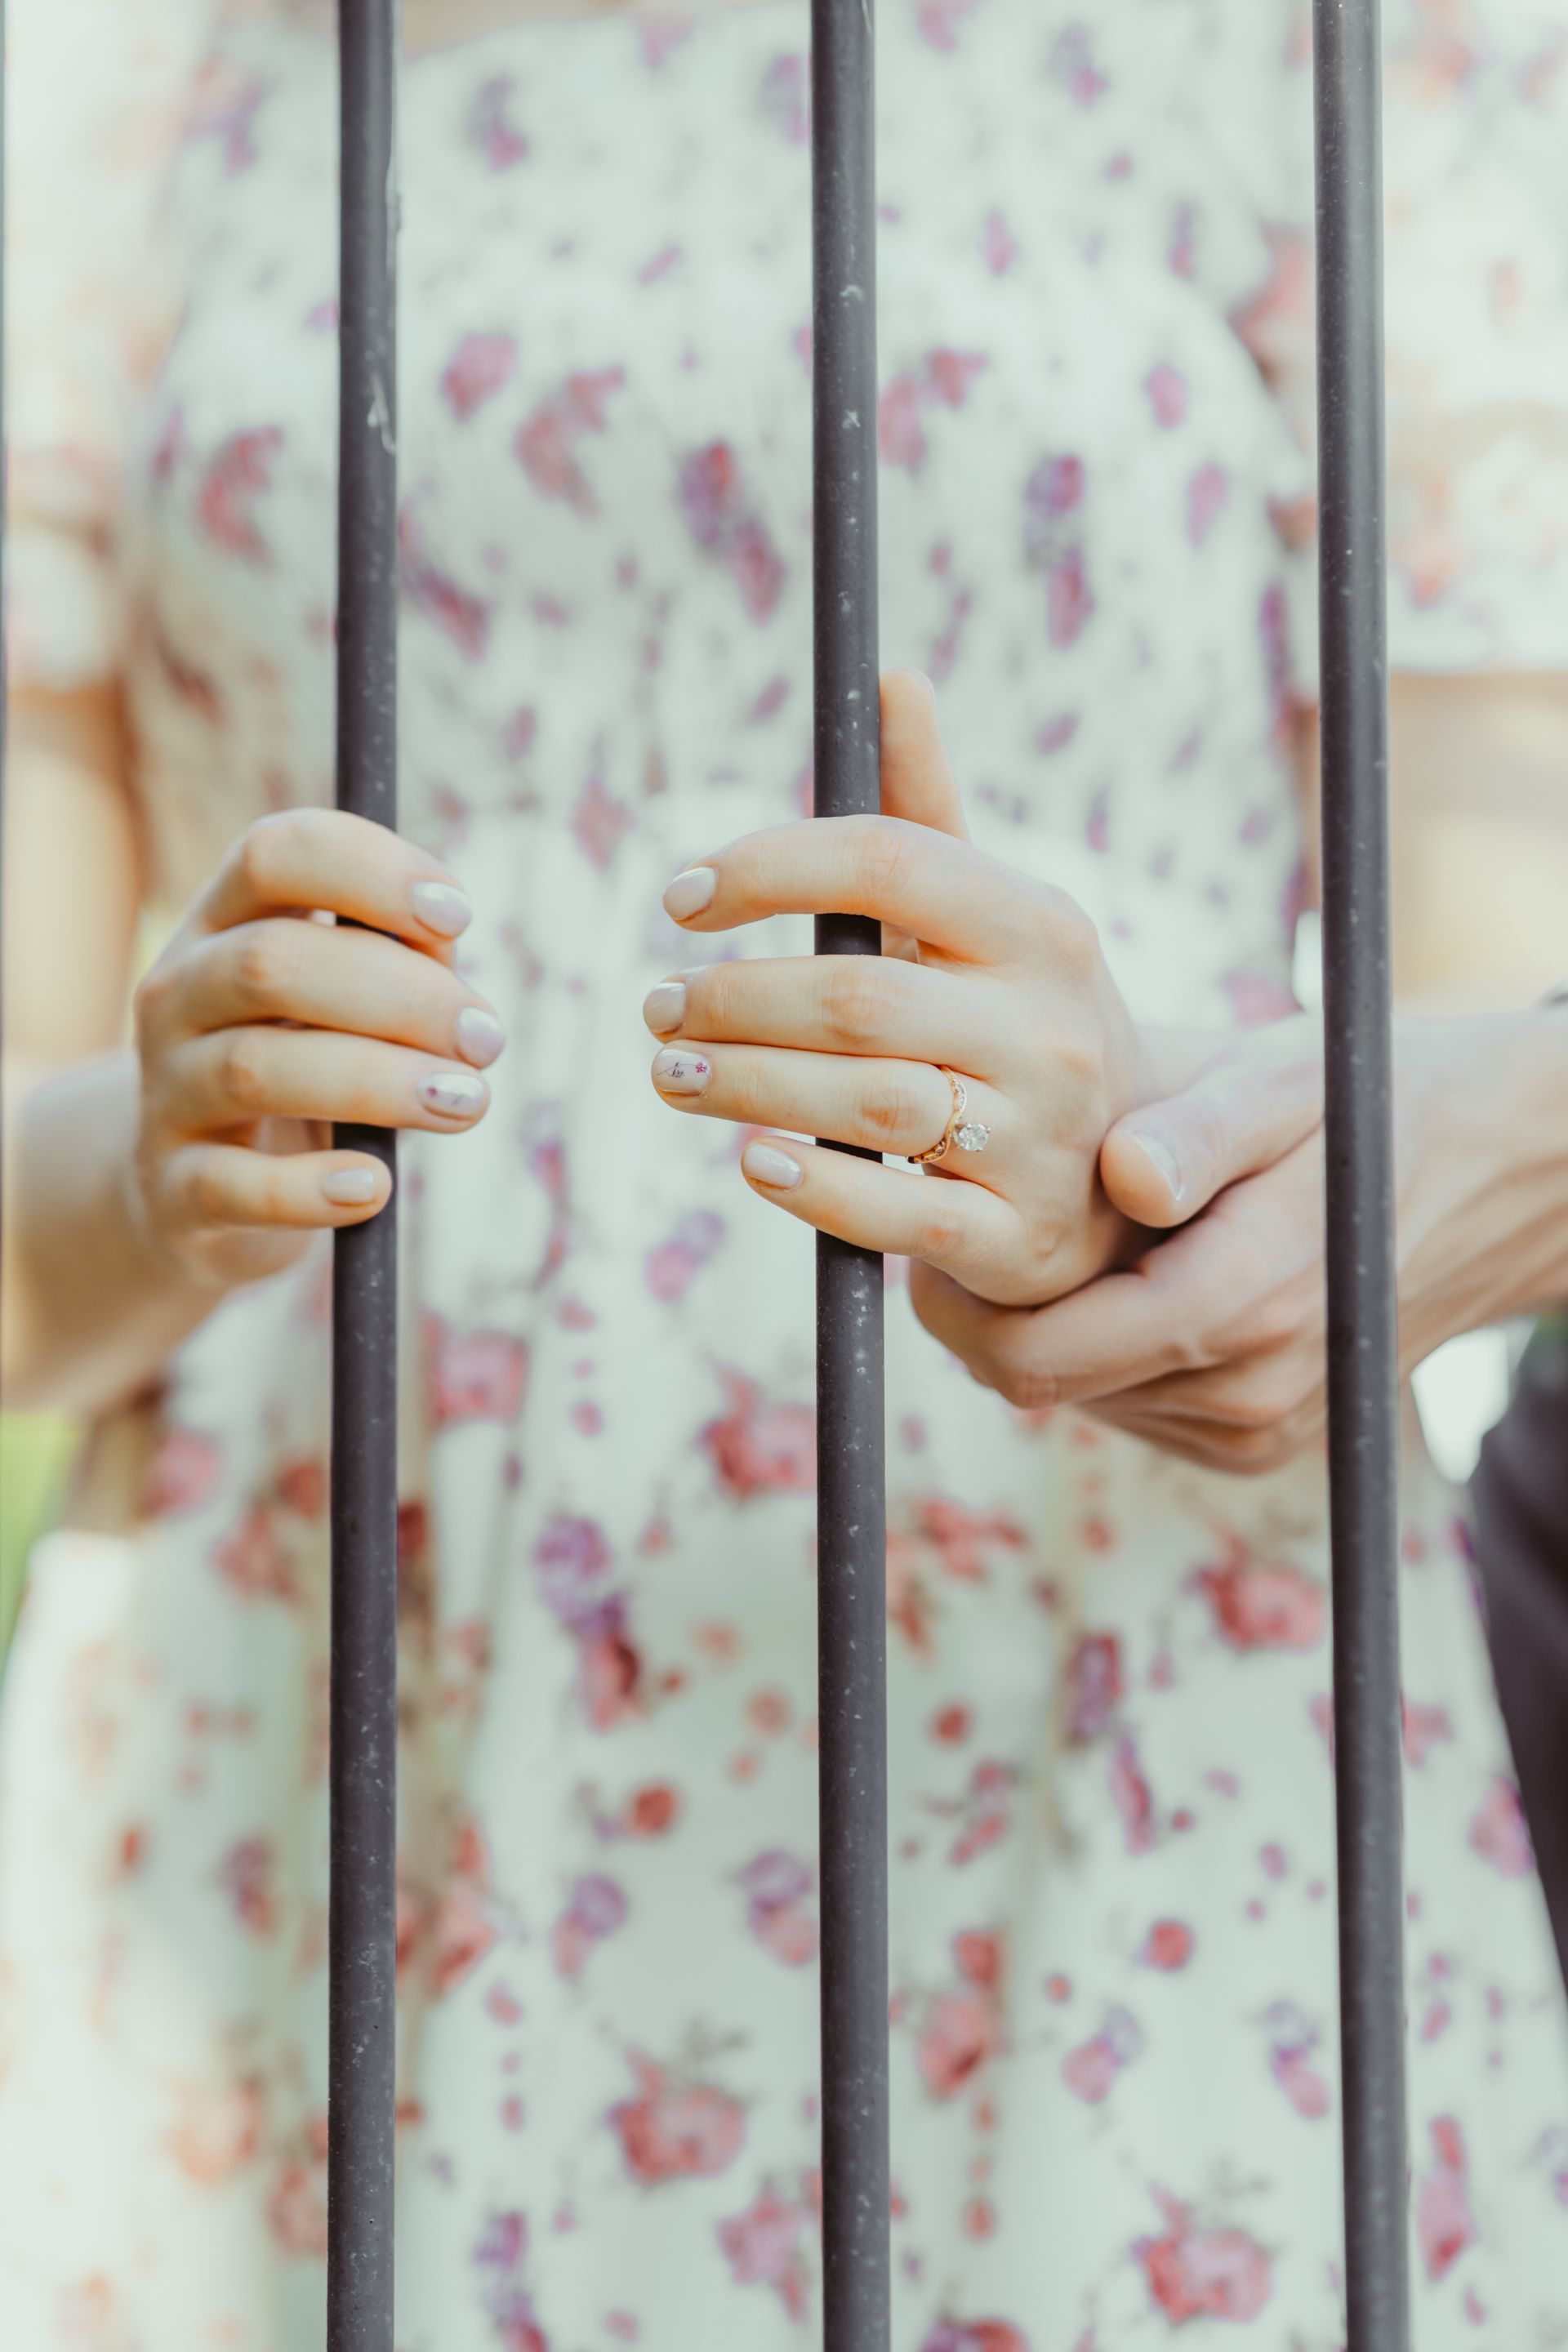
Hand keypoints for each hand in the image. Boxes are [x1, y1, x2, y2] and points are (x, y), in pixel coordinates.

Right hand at [128, 809, 503, 1290]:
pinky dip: (310, 1188)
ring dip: (379, 1082)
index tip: (459, 915)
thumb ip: (404, 968)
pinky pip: (234, 1185)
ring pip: (256, 1068)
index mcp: (223, 924)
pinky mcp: (175, 1191)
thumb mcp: (350, 1004)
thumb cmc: (306, 1069)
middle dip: (401, 995)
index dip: (371, 870)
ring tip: (467, 1103)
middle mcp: (178, 995)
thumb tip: (454, 976)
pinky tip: (373, 1188)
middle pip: (272, 962)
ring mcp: (166, 1093)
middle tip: (486, 1039)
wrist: (200, 1192)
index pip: (274, 854)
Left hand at [645, 672, 1150, 1306]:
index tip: (682, 896)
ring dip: (742, 1085)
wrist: (1118, 1179)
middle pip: (855, 995)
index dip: (769, 867)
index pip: (887, 861)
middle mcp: (1051, 1028)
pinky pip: (898, 1208)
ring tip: (673, 1073)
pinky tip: (753, 1162)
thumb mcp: (995, 919)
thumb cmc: (1018, 1023)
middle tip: (658, 1006)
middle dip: (730, 998)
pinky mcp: (1016, 1238)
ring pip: (862, 1101)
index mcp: (1042, 927)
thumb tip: (890, 678)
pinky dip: (813, 1185)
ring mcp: (1040, 1139)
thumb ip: (927, 811)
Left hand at [913, 1009, 1567, 1474]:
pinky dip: (1103, 1349)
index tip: (923, 1222)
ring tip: (1052, 1230)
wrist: (1492, 1178)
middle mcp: (1250, 1390)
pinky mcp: (1259, 1444)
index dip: (950, 1301)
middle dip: (983, 1310)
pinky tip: (1126, 1271)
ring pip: (1078, 1397)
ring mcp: (1257, 1429)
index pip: (1031, 1357)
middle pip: (1040, 1381)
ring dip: (1047, 1327)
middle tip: (957, 1214)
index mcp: (1242, 1301)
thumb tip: (1124, 1174)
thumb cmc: (1365, 1103)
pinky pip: (1132, 1406)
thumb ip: (1199, 1130)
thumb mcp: (1282, 1081)